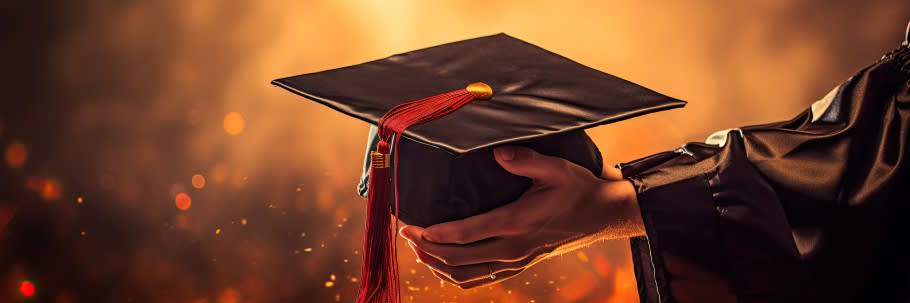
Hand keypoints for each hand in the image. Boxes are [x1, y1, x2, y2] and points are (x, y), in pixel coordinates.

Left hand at [399, 146, 643, 288]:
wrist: (603, 215)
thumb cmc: (578, 187)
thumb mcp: (556, 167)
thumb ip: (525, 159)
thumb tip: (497, 152)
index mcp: (516, 223)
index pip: (465, 235)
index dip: (434, 235)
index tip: (411, 227)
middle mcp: (513, 248)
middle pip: (457, 259)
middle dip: (426, 249)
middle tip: (405, 233)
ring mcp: (516, 261)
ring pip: (466, 275)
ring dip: (438, 265)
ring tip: (418, 249)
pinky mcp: (519, 265)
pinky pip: (480, 279)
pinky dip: (456, 276)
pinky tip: (443, 265)